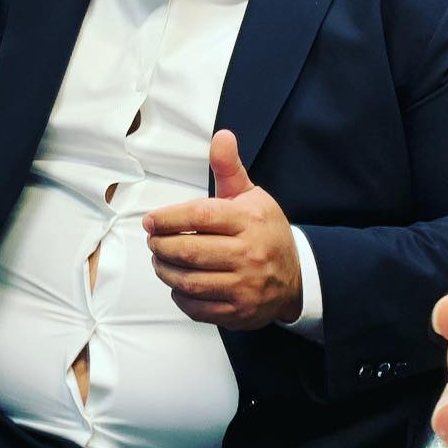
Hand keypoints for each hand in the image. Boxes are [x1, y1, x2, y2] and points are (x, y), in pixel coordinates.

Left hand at [144, 130, 301, 328]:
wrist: (296, 276)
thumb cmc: (265, 231)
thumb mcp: (251, 195)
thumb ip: (229, 167)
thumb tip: (221, 136)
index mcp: (249, 220)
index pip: (200, 216)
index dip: (168, 218)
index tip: (151, 221)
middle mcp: (249, 254)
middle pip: (190, 251)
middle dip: (161, 246)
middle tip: (153, 241)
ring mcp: (245, 286)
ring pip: (190, 282)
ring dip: (165, 271)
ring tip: (160, 260)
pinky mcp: (240, 311)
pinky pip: (198, 308)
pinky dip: (180, 297)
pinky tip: (178, 284)